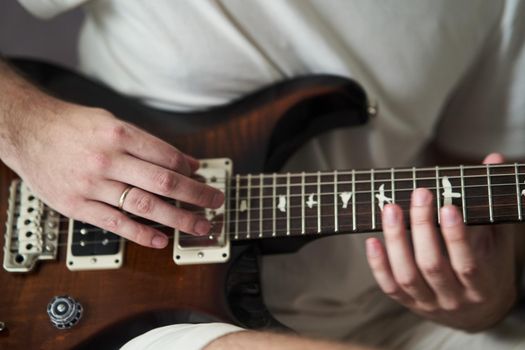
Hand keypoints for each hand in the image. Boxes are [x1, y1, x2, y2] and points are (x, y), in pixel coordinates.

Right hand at [7, 102, 223, 247]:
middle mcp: (108, 159)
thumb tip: (186, 161)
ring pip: (145, 206)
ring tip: (199, 226)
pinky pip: (115, 224)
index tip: (202, 178)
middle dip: (196, 195)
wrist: (27, 132)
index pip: (167, 157)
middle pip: (164, 182)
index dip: (190, 170)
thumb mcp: (111, 122)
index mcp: (119, 133)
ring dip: (178, 219)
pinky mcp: (77, 205)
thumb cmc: (72, 126)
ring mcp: (92, 184)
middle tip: (215, 203)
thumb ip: (148, 143)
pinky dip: (141, 235)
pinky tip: (161, 241)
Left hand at [366, 153, 517, 330]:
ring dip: (396, 240)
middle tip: (420, 193)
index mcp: (482, 286)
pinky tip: (372, 240)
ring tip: (390, 209)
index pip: (467, 263)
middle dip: (422, 227)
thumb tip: (494, 159)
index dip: (456, 236)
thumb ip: (493, 202)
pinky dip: (378, 264)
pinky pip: (389, 286)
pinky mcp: (408, 303)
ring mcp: (428, 303)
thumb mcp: (497, 239)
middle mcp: (454, 299)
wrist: (478, 312)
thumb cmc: (488, 265)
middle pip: (432, 265)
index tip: (449, 206)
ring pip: (407, 275)